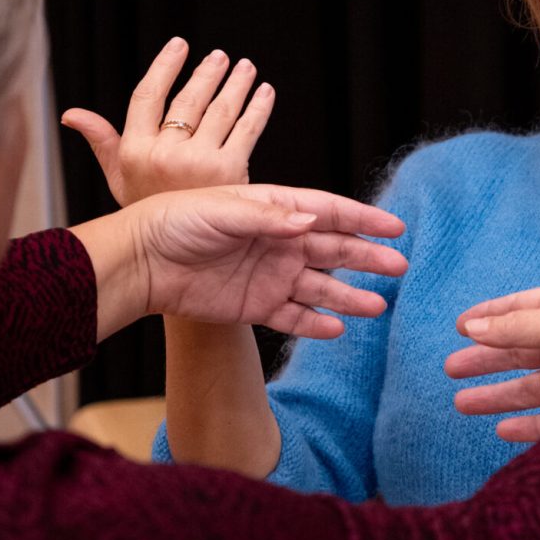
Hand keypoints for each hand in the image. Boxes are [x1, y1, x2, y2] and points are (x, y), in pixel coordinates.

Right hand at [61, 37, 272, 205]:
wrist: (172, 255)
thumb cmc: (148, 211)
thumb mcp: (119, 177)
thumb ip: (101, 140)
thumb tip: (72, 114)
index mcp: (136, 150)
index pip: (148, 95)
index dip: (164, 66)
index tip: (178, 45)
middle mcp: (166, 154)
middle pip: (189, 100)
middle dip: (207, 73)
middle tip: (219, 57)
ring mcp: (199, 163)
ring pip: (221, 110)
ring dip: (237, 84)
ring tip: (245, 68)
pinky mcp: (230, 172)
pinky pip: (247, 130)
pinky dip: (258, 108)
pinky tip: (265, 93)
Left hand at [74, 185, 407, 340]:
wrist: (140, 261)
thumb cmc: (175, 221)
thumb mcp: (223, 210)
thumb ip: (270, 217)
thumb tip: (315, 221)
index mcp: (273, 209)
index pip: (328, 211)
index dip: (362, 218)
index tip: (395, 227)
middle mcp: (278, 243)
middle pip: (333, 251)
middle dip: (367, 258)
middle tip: (399, 267)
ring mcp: (269, 276)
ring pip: (321, 288)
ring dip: (349, 297)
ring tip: (378, 306)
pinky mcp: (255, 307)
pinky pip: (293, 318)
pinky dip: (314, 324)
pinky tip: (338, 329)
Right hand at [445, 283, 539, 442]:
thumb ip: (509, 327)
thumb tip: (472, 327)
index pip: (522, 309)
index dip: (491, 316)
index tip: (461, 326)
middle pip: (521, 352)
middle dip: (485, 359)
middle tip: (452, 368)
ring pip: (530, 389)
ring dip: (496, 395)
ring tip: (461, 403)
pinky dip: (526, 427)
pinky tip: (503, 430)